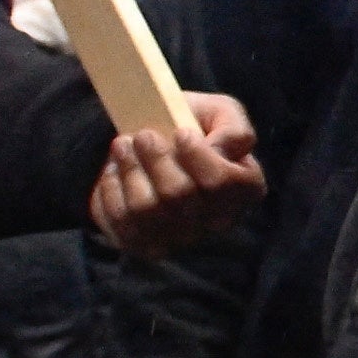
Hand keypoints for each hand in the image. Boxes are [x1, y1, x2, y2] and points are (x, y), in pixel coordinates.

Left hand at [93, 94, 261, 256]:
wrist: (154, 143)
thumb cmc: (191, 126)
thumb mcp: (220, 112)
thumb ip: (233, 127)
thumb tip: (220, 149)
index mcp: (245, 189)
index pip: (223, 182)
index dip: (198, 157)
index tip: (181, 133)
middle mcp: (218, 221)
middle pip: (180, 195)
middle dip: (156, 158)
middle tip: (143, 135)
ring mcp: (182, 238)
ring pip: (148, 209)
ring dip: (130, 170)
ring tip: (123, 146)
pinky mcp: (147, 245)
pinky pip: (122, 222)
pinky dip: (112, 190)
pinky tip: (114, 171)